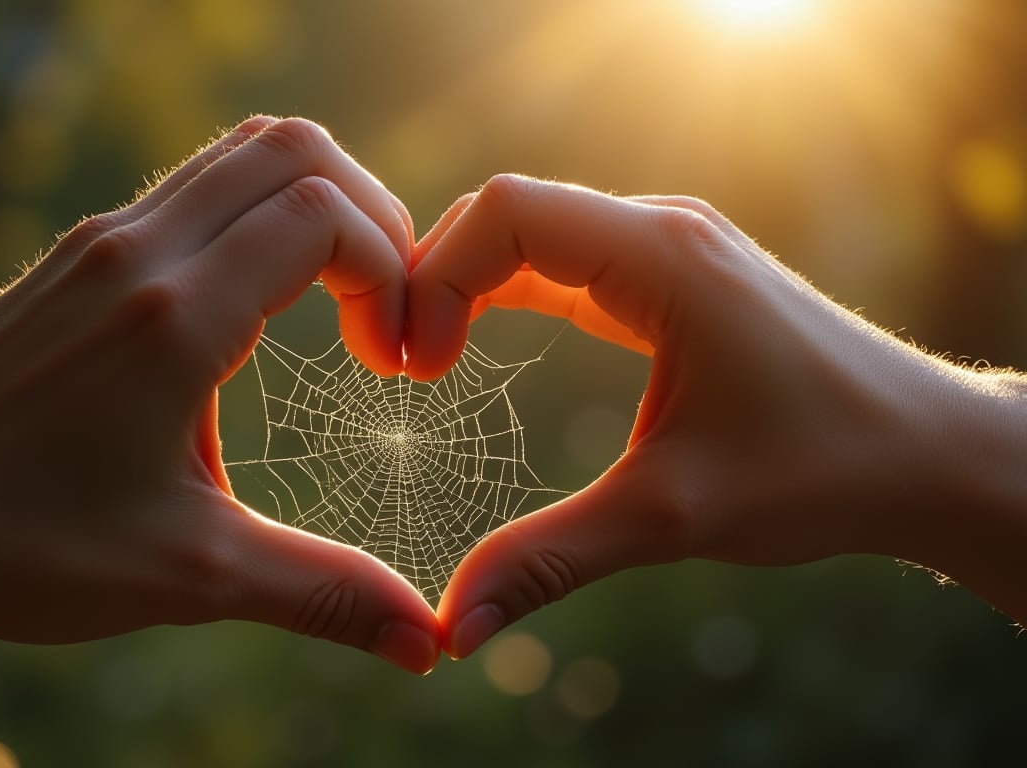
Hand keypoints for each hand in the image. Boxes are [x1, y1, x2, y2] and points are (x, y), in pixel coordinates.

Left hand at [0, 117, 438, 673]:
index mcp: (175, 318)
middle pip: (294, 148)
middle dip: (371, 213)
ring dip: (315, 201)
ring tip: (339, 292)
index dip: (391, 268)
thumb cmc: (19, 547)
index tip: (392, 359)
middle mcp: (137, 254)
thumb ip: (323, 593)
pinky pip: (194, 186)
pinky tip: (260, 299)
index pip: (324, 213)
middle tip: (386, 303)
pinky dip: (257, 211)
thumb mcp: (190, 574)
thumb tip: (427, 642)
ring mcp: (100, 244)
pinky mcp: (79, 256)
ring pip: (241, 153)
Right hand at [406, 175, 1026, 658]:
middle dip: (439, 275)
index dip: (437, 272)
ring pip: (538, 233)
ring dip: (472, 283)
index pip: (509, 210)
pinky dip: (513, 293)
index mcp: (663, 257)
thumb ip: (553, 558)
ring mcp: (672, 249)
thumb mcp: (675, 516)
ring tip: (426, 357)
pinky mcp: (676, 279)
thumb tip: (452, 626)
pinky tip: (481, 343)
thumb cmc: (824, 469)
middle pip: (511, 212)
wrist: (926, 456)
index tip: (415, 365)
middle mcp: (665, 230)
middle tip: (400, 364)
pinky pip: (571, 263)